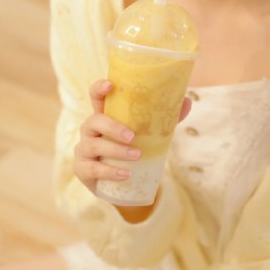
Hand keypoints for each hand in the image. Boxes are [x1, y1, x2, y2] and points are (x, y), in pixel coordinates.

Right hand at [74, 79, 191, 195]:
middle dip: (113, 127)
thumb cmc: (133, 150)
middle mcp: (90, 129)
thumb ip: (166, 118)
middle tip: (133, 136)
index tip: (110, 85)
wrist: (123, 184)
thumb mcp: (149, 134)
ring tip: (137, 156)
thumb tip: (187, 101)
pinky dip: (110, 171)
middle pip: (94, 121)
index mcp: (105, 115)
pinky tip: (125, 174)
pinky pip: (93, 168)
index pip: (96, 97)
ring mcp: (83, 149)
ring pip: (93, 145)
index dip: (99, 88)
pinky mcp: (82, 169)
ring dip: (116, 150)